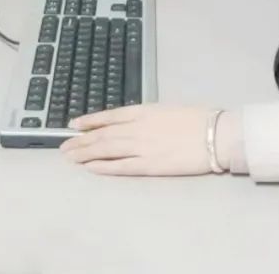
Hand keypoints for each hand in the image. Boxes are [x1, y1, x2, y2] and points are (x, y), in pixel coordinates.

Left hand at [60, 105, 217, 175]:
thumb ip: (148, 116)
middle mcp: (137, 128)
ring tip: (70, 157)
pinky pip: (120, 167)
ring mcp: (141, 147)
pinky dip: (103, 167)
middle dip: (81, 141)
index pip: (109, 116)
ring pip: (106, 150)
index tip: (74, 124)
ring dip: (85, 154)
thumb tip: (132, 121)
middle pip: (102, 135)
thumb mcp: (168, 109)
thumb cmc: (198, 118)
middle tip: (64, 146)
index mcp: (143, 111)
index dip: (89, 121)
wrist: (215, 134)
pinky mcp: (149, 166)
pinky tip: (90, 168)